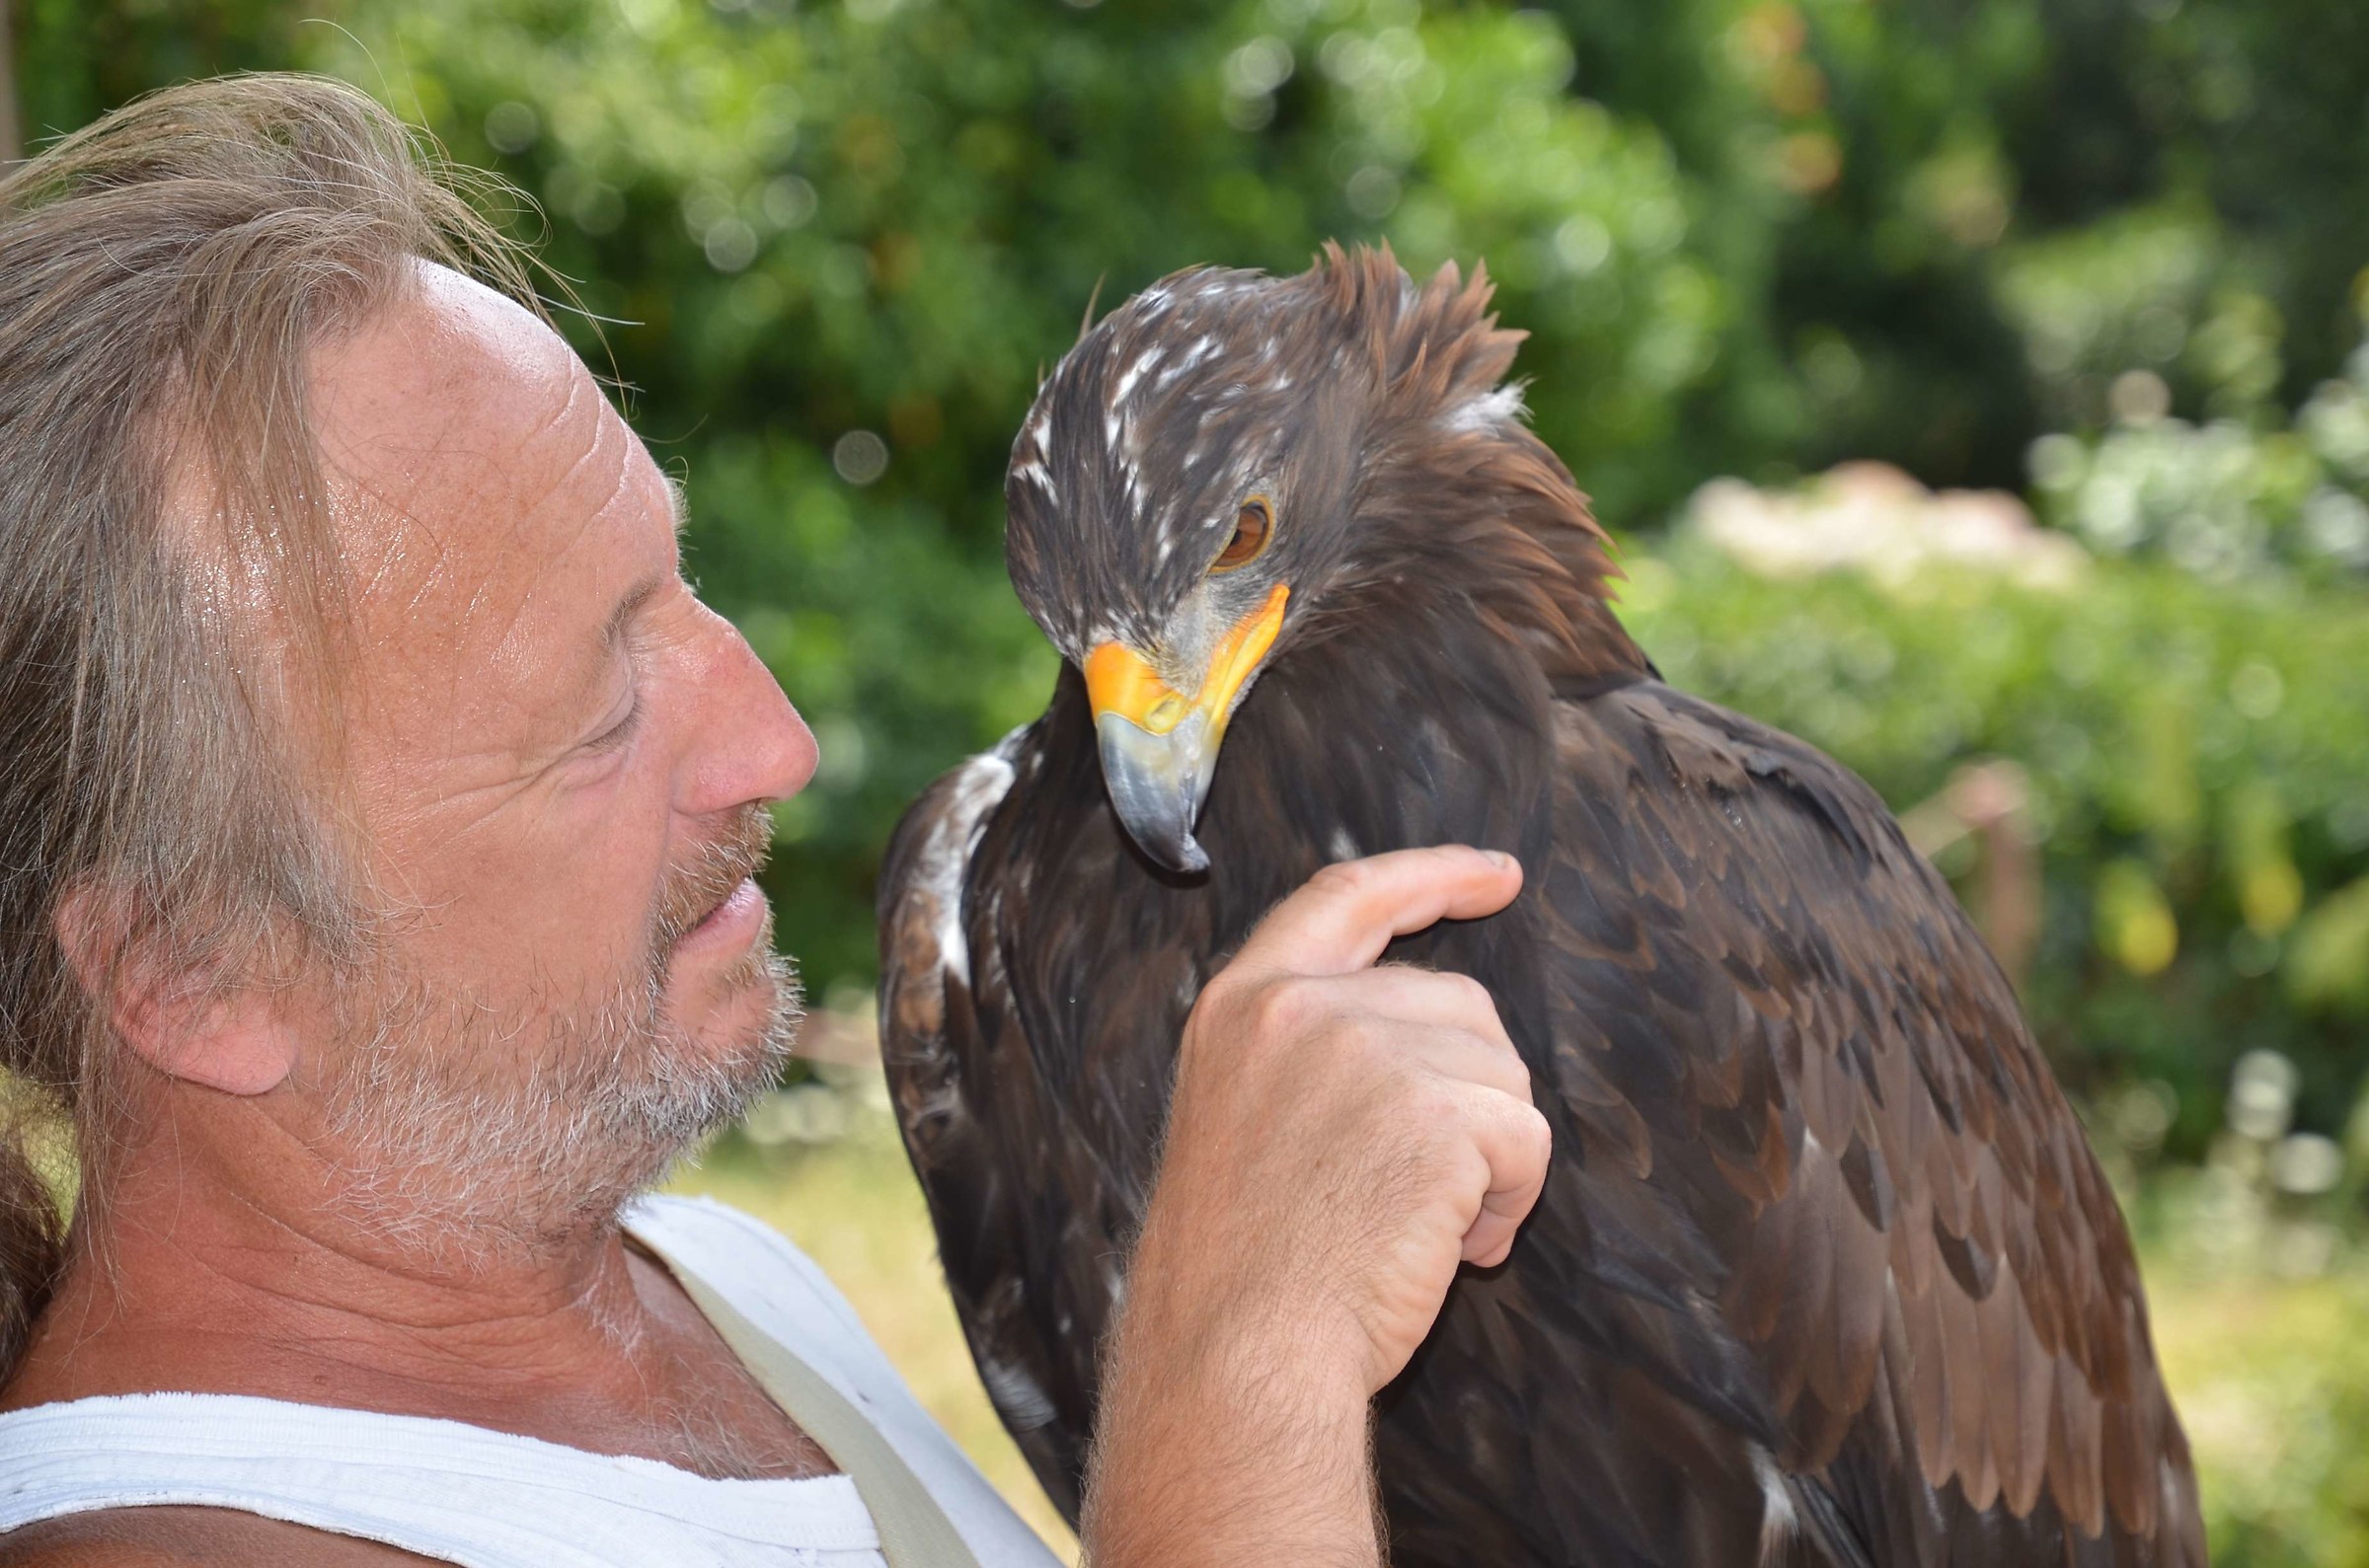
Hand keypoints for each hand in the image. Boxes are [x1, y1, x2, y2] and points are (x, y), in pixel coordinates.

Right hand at [1083, 846, 1548, 1565]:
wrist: (1237, 1355)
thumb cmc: (1244, 1270)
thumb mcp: (1242, 1117)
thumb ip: (1312, 1050)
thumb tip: (1442, 1034)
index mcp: (1242, 1004)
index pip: (1347, 897)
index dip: (1430, 876)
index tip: (1497, 873)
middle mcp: (1300, 1009)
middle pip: (1457, 1004)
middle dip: (1471, 1093)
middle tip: (1427, 1190)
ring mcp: (1367, 1052)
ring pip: (1502, 1075)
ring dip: (1493, 1160)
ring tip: (1427, 1229)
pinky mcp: (1435, 1111)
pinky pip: (1526, 1140)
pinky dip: (1512, 1201)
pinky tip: (1456, 1250)